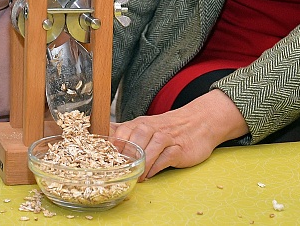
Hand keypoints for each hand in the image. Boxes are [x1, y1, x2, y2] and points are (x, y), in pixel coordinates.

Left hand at [110, 90, 247, 178]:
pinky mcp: (179, 148)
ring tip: (135, 177)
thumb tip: (100, 134)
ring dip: (142, 163)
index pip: (122, 131)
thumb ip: (124, 131)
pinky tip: (150, 174)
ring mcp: (167, 137)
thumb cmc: (168, 128)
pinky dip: (156, 166)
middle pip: (135, 137)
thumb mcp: (145, 126)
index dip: (112, 145)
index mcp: (140, 123)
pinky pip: (166, 156)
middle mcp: (152, 128)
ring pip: (151, 146)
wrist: (199, 122)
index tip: (105, 160)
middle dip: (126, 154)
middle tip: (120, 170)